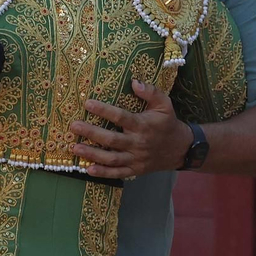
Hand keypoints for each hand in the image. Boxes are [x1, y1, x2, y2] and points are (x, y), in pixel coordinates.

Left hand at [69, 80, 192, 178]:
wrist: (181, 149)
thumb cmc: (168, 123)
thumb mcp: (164, 104)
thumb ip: (150, 92)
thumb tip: (134, 81)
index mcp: (143, 125)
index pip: (121, 117)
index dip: (104, 110)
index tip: (87, 103)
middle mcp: (138, 143)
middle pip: (112, 139)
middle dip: (91, 133)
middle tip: (74, 126)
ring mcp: (136, 159)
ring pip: (112, 158)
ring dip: (92, 154)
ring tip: (75, 148)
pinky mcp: (135, 170)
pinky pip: (118, 173)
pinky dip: (103, 173)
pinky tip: (88, 169)